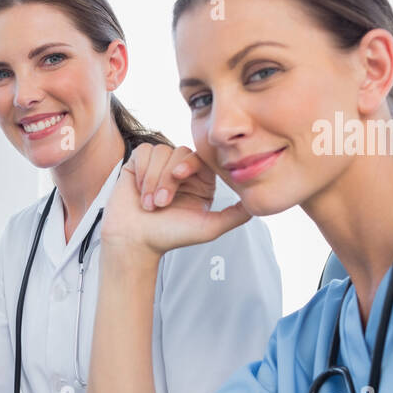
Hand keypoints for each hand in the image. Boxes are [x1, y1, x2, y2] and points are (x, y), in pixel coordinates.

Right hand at [101, 143, 251, 257]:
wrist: (135, 241)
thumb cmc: (169, 236)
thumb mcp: (209, 227)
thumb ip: (236, 215)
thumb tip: (257, 202)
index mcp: (200, 181)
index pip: (201, 158)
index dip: (190, 162)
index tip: (179, 175)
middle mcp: (181, 171)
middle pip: (179, 153)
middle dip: (167, 178)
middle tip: (162, 202)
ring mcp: (159, 166)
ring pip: (161, 152)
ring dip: (153, 179)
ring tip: (149, 204)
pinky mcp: (138, 164)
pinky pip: (144, 151)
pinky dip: (141, 171)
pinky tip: (139, 191)